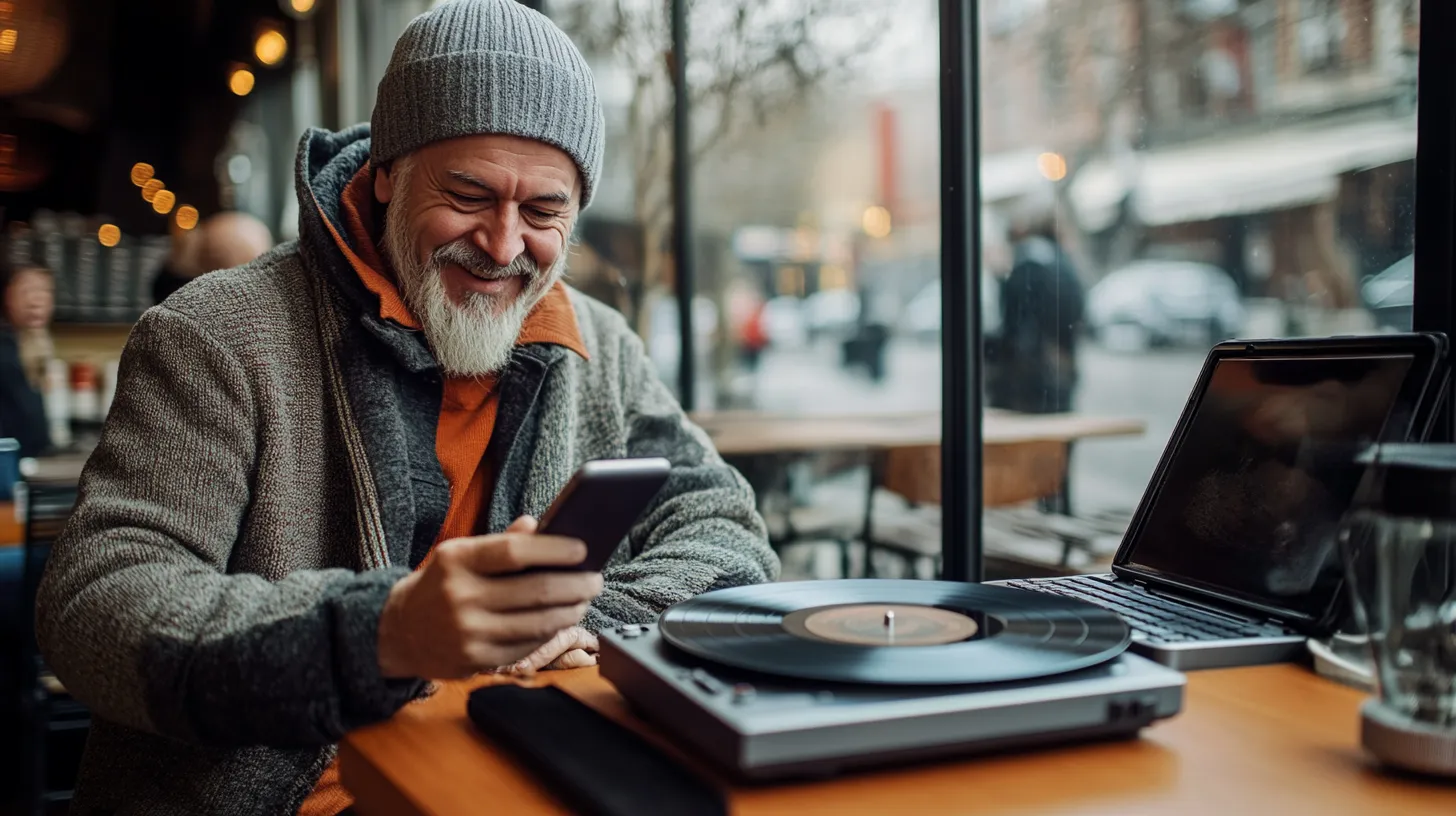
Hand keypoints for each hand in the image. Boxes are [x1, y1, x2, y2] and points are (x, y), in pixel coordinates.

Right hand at [376, 517, 603, 678]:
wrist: (398, 631)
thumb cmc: (441, 585)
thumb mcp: (460, 555)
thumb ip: (501, 541)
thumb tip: (539, 525)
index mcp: (457, 560)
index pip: (514, 552)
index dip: (554, 550)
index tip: (582, 549)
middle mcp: (461, 596)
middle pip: (536, 590)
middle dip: (576, 585)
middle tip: (595, 579)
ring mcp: (468, 632)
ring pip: (538, 623)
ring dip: (570, 611)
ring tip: (583, 600)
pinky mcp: (476, 660)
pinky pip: (527, 646)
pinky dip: (551, 632)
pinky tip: (562, 621)